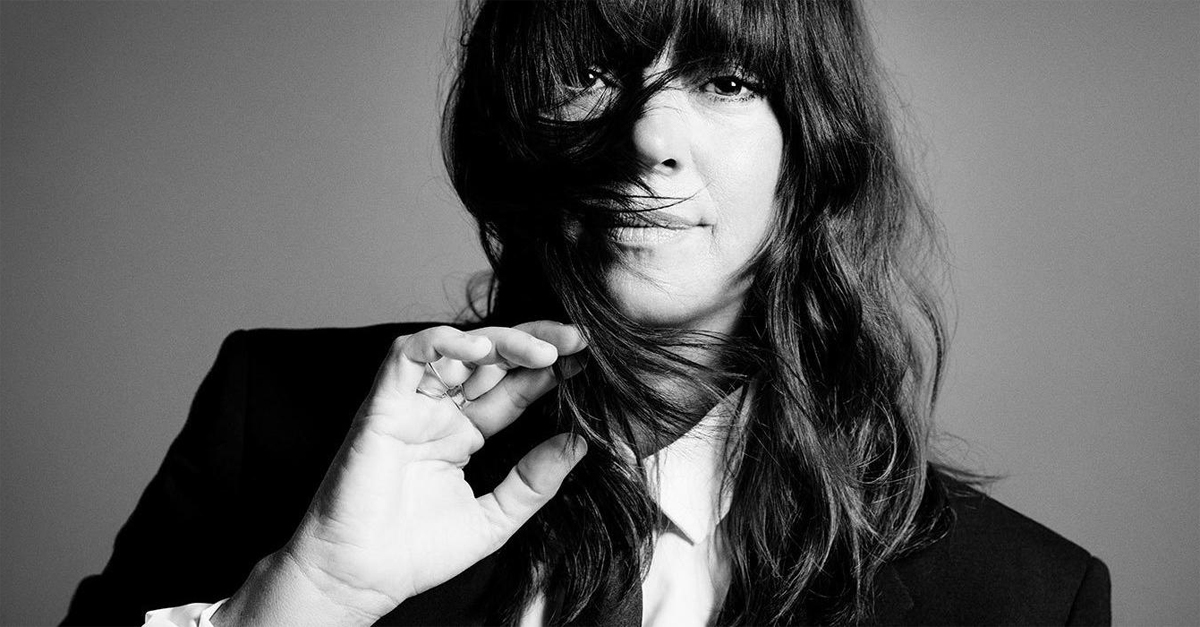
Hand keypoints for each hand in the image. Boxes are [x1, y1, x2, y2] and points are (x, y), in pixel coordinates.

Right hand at [214, 322, 587, 626]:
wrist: (360, 578)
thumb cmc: (417, 553)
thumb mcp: (496, 518)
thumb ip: (535, 481)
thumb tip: (581, 442)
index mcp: (467, 433)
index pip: (515, 388)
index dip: (551, 372)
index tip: (591, 363)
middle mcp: (441, 411)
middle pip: (493, 359)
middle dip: (536, 344)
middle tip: (579, 341)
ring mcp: (412, 404)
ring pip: (457, 347)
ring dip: (501, 340)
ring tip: (543, 351)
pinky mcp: (382, 404)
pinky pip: (407, 354)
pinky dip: (443, 342)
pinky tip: (479, 348)